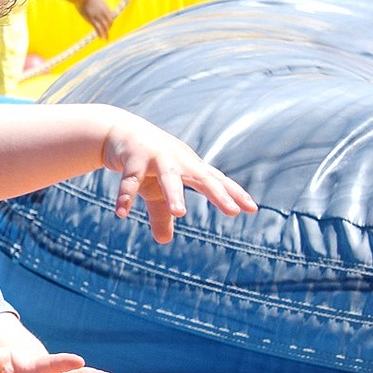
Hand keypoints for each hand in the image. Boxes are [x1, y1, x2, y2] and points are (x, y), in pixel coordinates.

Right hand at [78, 0, 115, 39]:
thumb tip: (93, 3)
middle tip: (107, 34)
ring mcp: (97, 16)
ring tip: (106, 39)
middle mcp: (103, 12)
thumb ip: (96, 3)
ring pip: (105, 27)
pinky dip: (100, 34)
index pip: (110, 16)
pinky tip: (101, 38)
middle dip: (108, 29)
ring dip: (106, 33)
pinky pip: (98, 28)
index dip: (110, 22)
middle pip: (109, 22)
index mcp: (104, 7)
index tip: (108, 26)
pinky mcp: (91, 19)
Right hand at [102, 113, 258, 242]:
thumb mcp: (156, 190)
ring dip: (174, 194)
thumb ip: (163, 214)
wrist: (120, 132)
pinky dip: (125, 196)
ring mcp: (157, 157)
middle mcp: (178, 161)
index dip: (234, 194)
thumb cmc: (148, 164)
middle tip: (232, 210)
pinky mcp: (133, 157)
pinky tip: (122, 214)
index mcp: (189, 168)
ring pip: (169, 177)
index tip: (252, 209)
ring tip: (180, 212)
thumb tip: (165, 241)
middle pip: (202, 178)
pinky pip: (130, 180)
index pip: (217, 181)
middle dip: (217, 194)